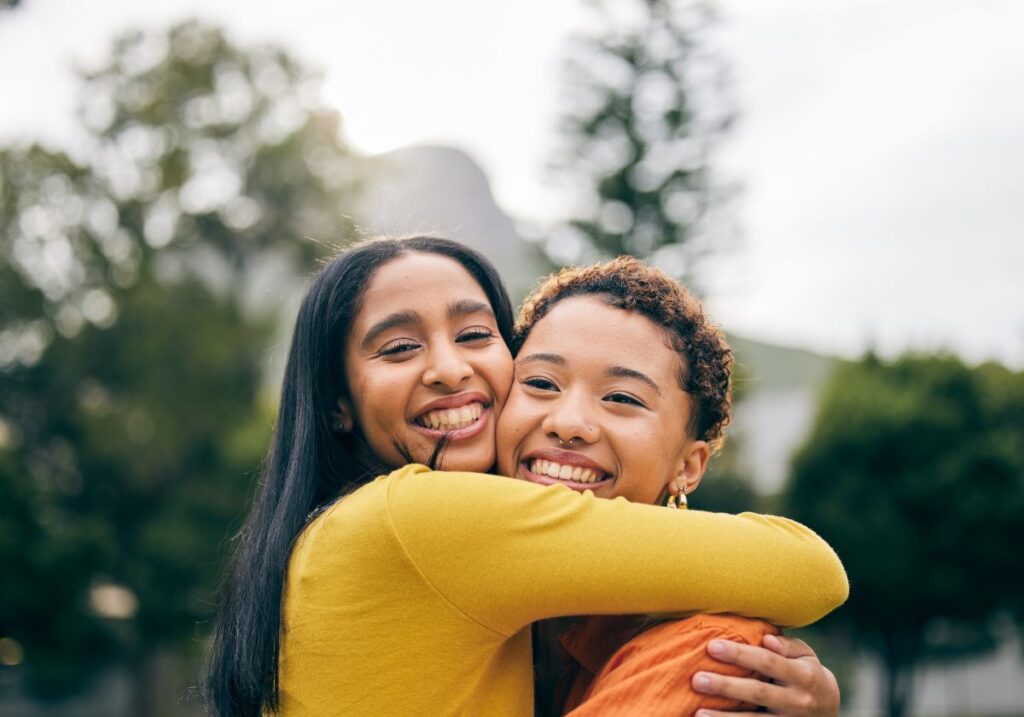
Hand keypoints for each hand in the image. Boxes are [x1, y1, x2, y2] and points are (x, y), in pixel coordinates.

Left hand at [690, 634, 838, 716]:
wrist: (828, 709)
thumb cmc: (806, 673)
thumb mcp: (805, 656)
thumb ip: (786, 645)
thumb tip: (767, 639)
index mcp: (803, 675)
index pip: (767, 662)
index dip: (740, 654)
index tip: (712, 646)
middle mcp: (797, 701)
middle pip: (758, 692)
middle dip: (726, 686)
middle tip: (697, 679)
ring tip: (698, 712)